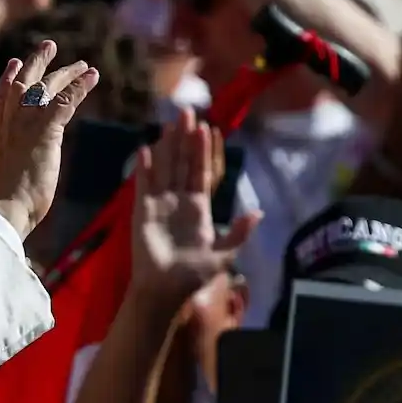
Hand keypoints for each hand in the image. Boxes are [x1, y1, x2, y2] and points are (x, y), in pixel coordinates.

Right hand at [0, 40, 100, 236]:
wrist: (5, 210)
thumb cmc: (5, 207)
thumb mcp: (4, 180)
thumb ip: (11, 168)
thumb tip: (14, 180)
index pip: (1, 99)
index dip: (8, 79)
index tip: (14, 63)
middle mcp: (9, 123)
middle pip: (23, 83)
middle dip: (36, 62)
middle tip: (49, 46)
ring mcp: (26, 124)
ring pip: (47, 87)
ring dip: (66, 72)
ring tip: (83, 63)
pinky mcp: (45, 130)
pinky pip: (65, 100)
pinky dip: (80, 86)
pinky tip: (92, 76)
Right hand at [130, 109, 257, 300]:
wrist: (166, 291)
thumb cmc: (193, 275)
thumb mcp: (223, 255)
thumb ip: (238, 233)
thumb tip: (258, 213)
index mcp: (199, 208)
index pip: (201, 172)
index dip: (203, 151)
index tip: (206, 127)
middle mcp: (179, 201)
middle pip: (183, 164)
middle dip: (185, 139)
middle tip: (187, 112)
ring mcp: (160, 205)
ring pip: (165, 168)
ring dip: (167, 146)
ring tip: (169, 123)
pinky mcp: (143, 213)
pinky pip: (144, 186)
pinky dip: (144, 169)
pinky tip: (146, 150)